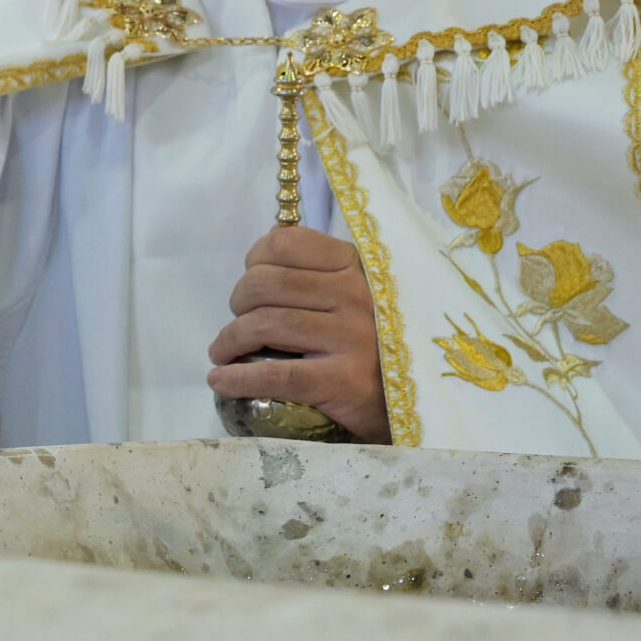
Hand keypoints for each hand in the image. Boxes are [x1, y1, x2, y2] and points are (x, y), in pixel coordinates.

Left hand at [206, 226, 389, 442]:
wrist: (420, 404)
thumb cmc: (382, 345)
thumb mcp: (363, 292)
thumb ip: (320, 267)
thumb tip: (271, 236)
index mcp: (358, 266)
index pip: (284, 244)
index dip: (253, 261)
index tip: (250, 282)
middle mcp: (357, 295)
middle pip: (265, 284)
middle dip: (237, 304)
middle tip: (236, 324)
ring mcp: (353, 337)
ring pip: (265, 325)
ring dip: (229, 340)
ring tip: (223, 354)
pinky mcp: (345, 381)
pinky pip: (276, 374)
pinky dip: (238, 378)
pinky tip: (220, 381)